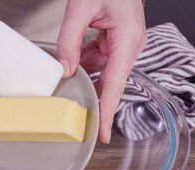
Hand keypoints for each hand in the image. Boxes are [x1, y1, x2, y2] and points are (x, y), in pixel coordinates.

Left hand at [58, 0, 145, 143]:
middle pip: (111, 81)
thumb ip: (70, 40)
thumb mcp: (81, 6)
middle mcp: (131, 44)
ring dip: (85, 74)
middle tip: (76, 117)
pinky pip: (100, 58)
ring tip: (66, 80)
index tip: (101, 133)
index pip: (115, 83)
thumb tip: (64, 70)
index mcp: (128, 38)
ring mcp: (125, 42)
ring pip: (102, 70)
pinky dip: (85, 61)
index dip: (107, 110)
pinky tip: (72, 61)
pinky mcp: (117, 39)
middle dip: (93, 96)